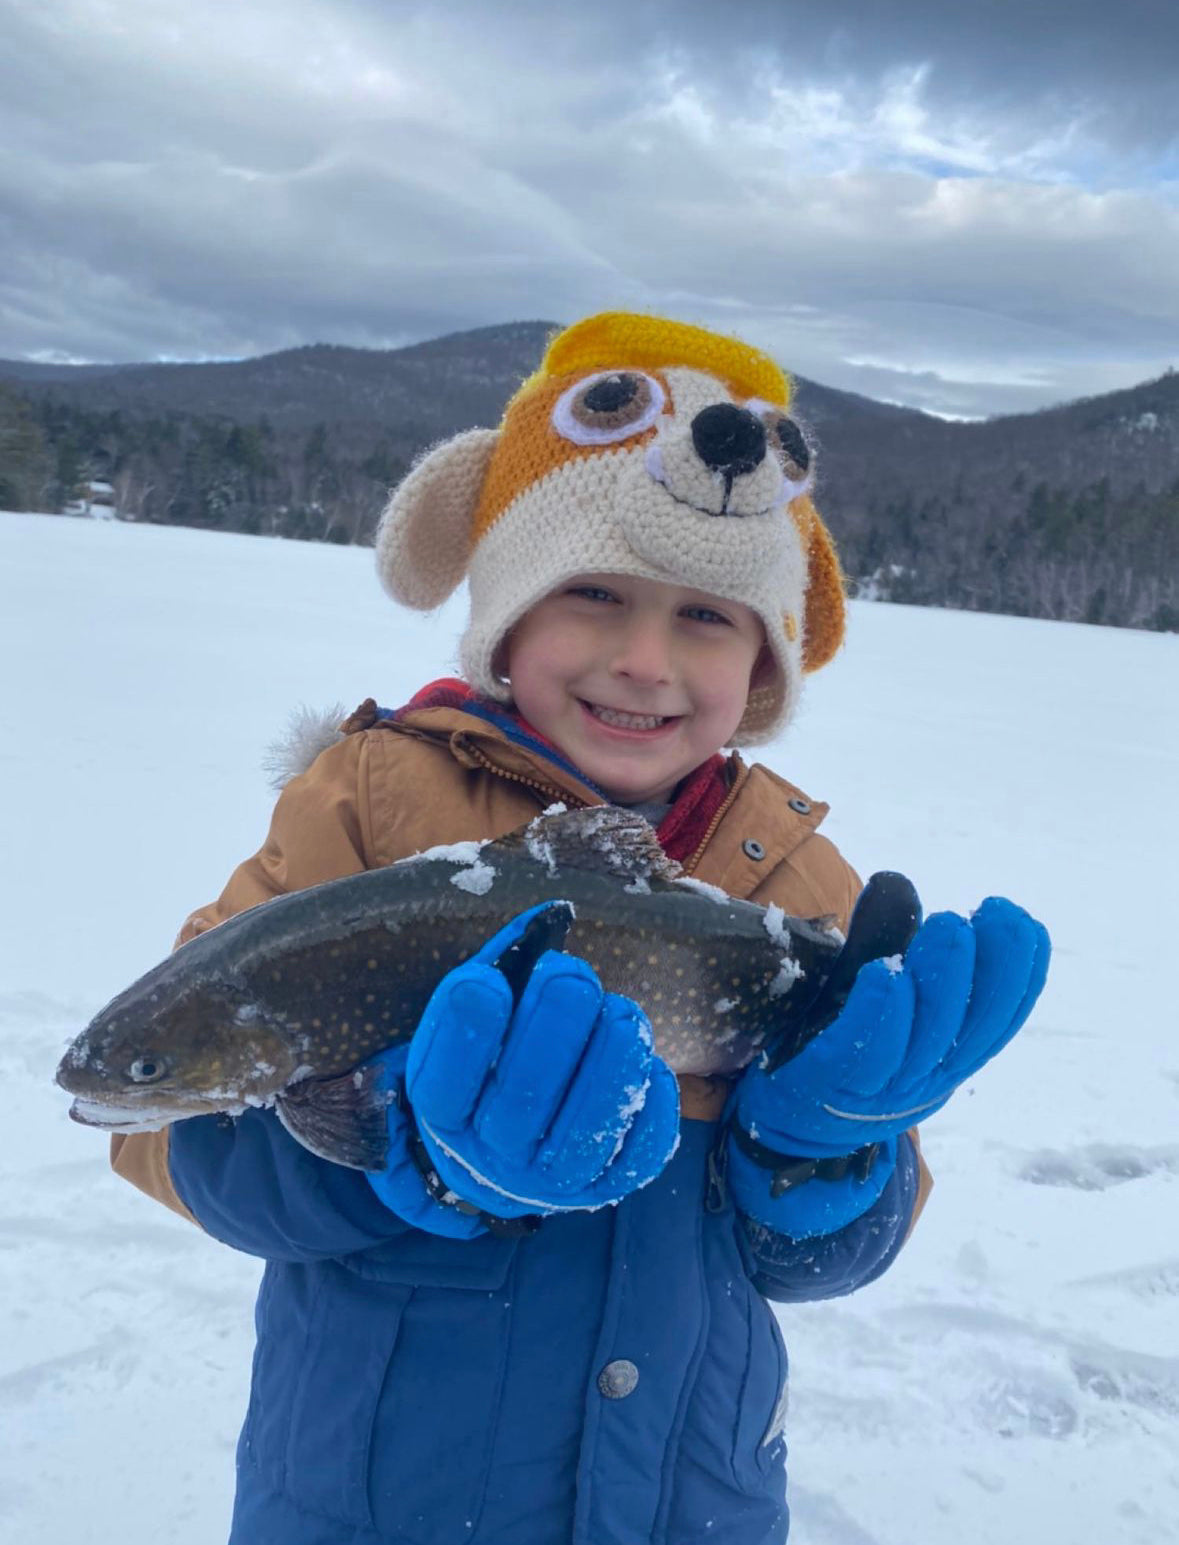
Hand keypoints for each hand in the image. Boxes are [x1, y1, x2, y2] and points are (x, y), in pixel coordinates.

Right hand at [367, 904, 679, 1231]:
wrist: (511, 1151)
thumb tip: (547, 918)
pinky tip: (650, 1063)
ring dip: (609, 1066)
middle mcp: (494, 1158)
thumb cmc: (492, 1062)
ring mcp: (554, 1181)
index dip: (461, 1035)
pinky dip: (651, 1110)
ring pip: (584, 1133)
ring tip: (621, 1012)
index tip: (485, 981)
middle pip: (518, 1106)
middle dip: (549, 1032)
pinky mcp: (609, 1186)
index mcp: (444, 1116)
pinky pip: (637, 1158)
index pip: (442, 1085)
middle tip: (570, 973)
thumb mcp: (473, 1021)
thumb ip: (499, 972)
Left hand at [736, 896, 1049, 1155]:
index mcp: (948, 1056)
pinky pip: (864, 1054)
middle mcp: (926, 1077)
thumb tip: (898, 882)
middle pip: (970, 1029)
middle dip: (985, 969)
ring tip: (949, 926)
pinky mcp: (830, 1087)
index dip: (1019, 974)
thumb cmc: (837, 1049)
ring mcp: (882, 1089)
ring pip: (925, 1039)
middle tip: (979, 914)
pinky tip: (886, 973)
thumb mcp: (868, 992)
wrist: (784, 1126)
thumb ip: (883, 939)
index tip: (1021, 922)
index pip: (998, 1020)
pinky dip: (881, 1014)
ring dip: (942, 981)